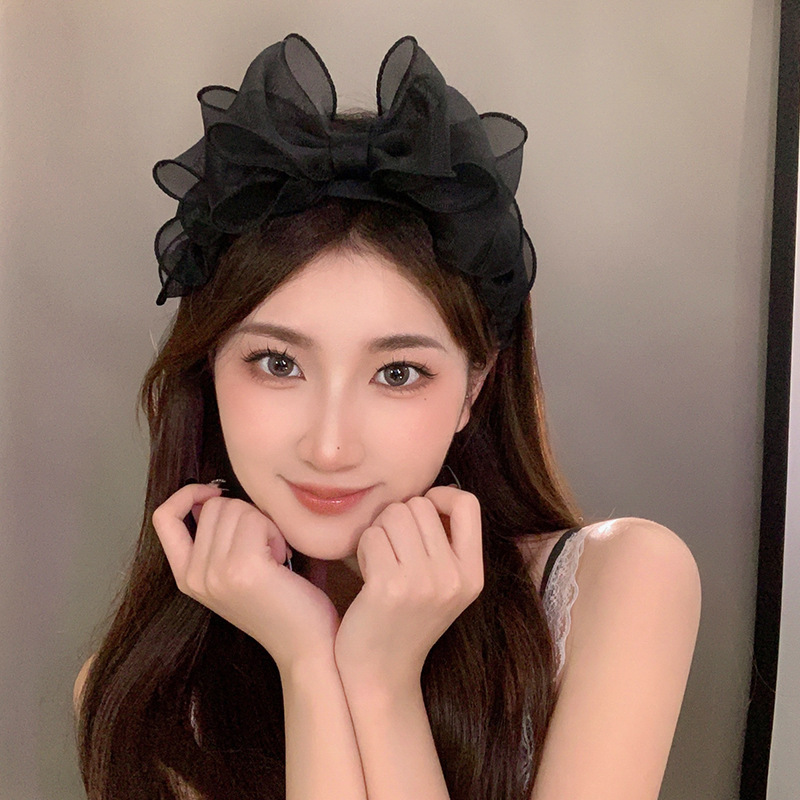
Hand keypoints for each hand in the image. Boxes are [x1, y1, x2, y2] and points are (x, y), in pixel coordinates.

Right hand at [152, 483, 339, 674]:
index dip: (188, 495)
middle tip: (263, 546)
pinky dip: (275, 531)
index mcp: (186, 577)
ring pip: (237, 508)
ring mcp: (216, 573)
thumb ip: (215, 540)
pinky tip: (281, 558)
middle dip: (246, 514)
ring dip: (263, 523)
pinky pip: (257, 519)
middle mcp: (195, 576)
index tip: (215, 493)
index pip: (163, 518)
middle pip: (214, 506)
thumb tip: (213, 497)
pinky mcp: (243, 569)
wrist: (304, 646)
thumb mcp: (232, 573)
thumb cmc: (279, 603)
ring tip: (273, 556)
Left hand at [333, 486, 483, 689]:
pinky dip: (363, 548)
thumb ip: (444, 543)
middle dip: (398, 518)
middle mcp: (453, 577)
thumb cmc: (404, 619)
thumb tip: (429, 494)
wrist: (381, 673)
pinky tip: (365, 573)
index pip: (467, 504)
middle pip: (420, 505)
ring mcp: (423, 583)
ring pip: (393, 515)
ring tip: (379, 561)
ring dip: (378, 532)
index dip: (441, 497)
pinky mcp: (389, 587)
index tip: (422, 514)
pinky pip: (372, 535)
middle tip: (392, 550)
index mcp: (472, 574)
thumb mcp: (443, 585)